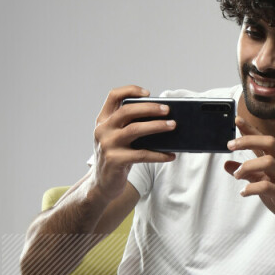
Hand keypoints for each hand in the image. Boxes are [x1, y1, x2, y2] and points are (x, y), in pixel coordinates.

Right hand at [91, 85, 176, 200]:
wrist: (102, 184)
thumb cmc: (116, 157)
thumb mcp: (118, 138)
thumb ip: (130, 126)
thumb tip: (162, 119)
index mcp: (103, 120)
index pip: (113, 96)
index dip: (130, 90)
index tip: (148, 93)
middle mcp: (103, 130)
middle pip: (127, 111)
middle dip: (149, 108)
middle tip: (167, 110)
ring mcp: (107, 145)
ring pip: (135, 130)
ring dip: (156, 126)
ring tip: (173, 126)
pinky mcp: (115, 161)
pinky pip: (141, 155)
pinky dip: (158, 155)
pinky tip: (171, 155)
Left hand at [224, 115, 274, 236]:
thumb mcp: (262, 183)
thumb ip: (246, 173)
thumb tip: (227, 164)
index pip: (265, 140)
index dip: (251, 129)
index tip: (237, 120)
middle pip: (270, 143)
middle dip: (248, 140)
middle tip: (230, 146)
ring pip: (269, 162)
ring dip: (247, 166)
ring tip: (236, 175)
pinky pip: (268, 187)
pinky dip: (252, 188)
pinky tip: (244, 193)